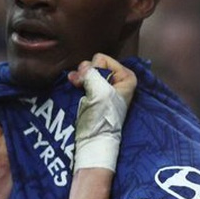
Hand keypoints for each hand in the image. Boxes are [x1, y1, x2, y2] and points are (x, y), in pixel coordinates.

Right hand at [67, 53, 136, 171]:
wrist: (93, 139)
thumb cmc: (102, 116)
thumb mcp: (100, 91)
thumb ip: (92, 73)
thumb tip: (82, 69)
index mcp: (126, 77)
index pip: (102, 59)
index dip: (95, 70)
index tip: (94, 85)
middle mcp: (117, 80)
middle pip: (94, 64)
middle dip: (86, 73)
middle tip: (82, 85)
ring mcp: (105, 87)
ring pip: (87, 72)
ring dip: (80, 77)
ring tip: (76, 85)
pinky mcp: (94, 94)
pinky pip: (83, 79)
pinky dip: (77, 81)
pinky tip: (73, 84)